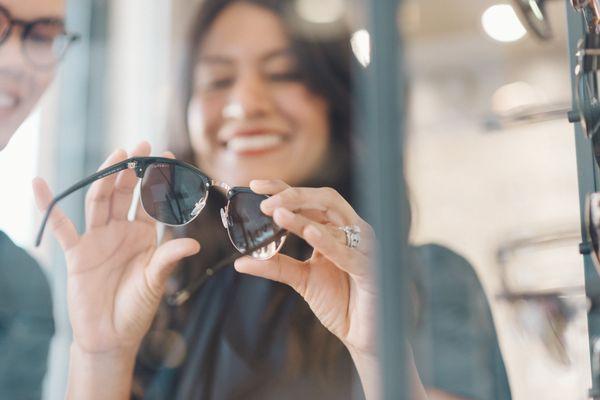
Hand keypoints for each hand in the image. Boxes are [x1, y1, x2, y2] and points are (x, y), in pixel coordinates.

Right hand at [32, 142, 199, 355]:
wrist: (111, 335)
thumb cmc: (137, 307)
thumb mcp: (155, 280)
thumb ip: (168, 259)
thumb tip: (193, 244)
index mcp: (144, 235)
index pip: (152, 201)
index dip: (159, 179)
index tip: (169, 155)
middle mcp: (121, 231)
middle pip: (126, 193)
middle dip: (134, 169)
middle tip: (142, 144)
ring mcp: (98, 239)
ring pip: (100, 201)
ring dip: (107, 178)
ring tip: (117, 154)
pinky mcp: (77, 253)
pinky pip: (61, 227)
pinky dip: (48, 206)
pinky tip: (39, 184)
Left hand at [234, 180, 377, 356]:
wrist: (366, 333)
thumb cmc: (341, 302)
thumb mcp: (302, 279)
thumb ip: (275, 266)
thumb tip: (240, 262)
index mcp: (336, 229)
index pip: (309, 199)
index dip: (284, 189)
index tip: (255, 186)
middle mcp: (352, 232)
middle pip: (326, 200)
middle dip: (294, 196)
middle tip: (265, 204)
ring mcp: (365, 248)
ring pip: (335, 223)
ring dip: (305, 218)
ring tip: (278, 214)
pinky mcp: (372, 270)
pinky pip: (349, 254)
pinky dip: (329, 243)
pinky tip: (311, 234)